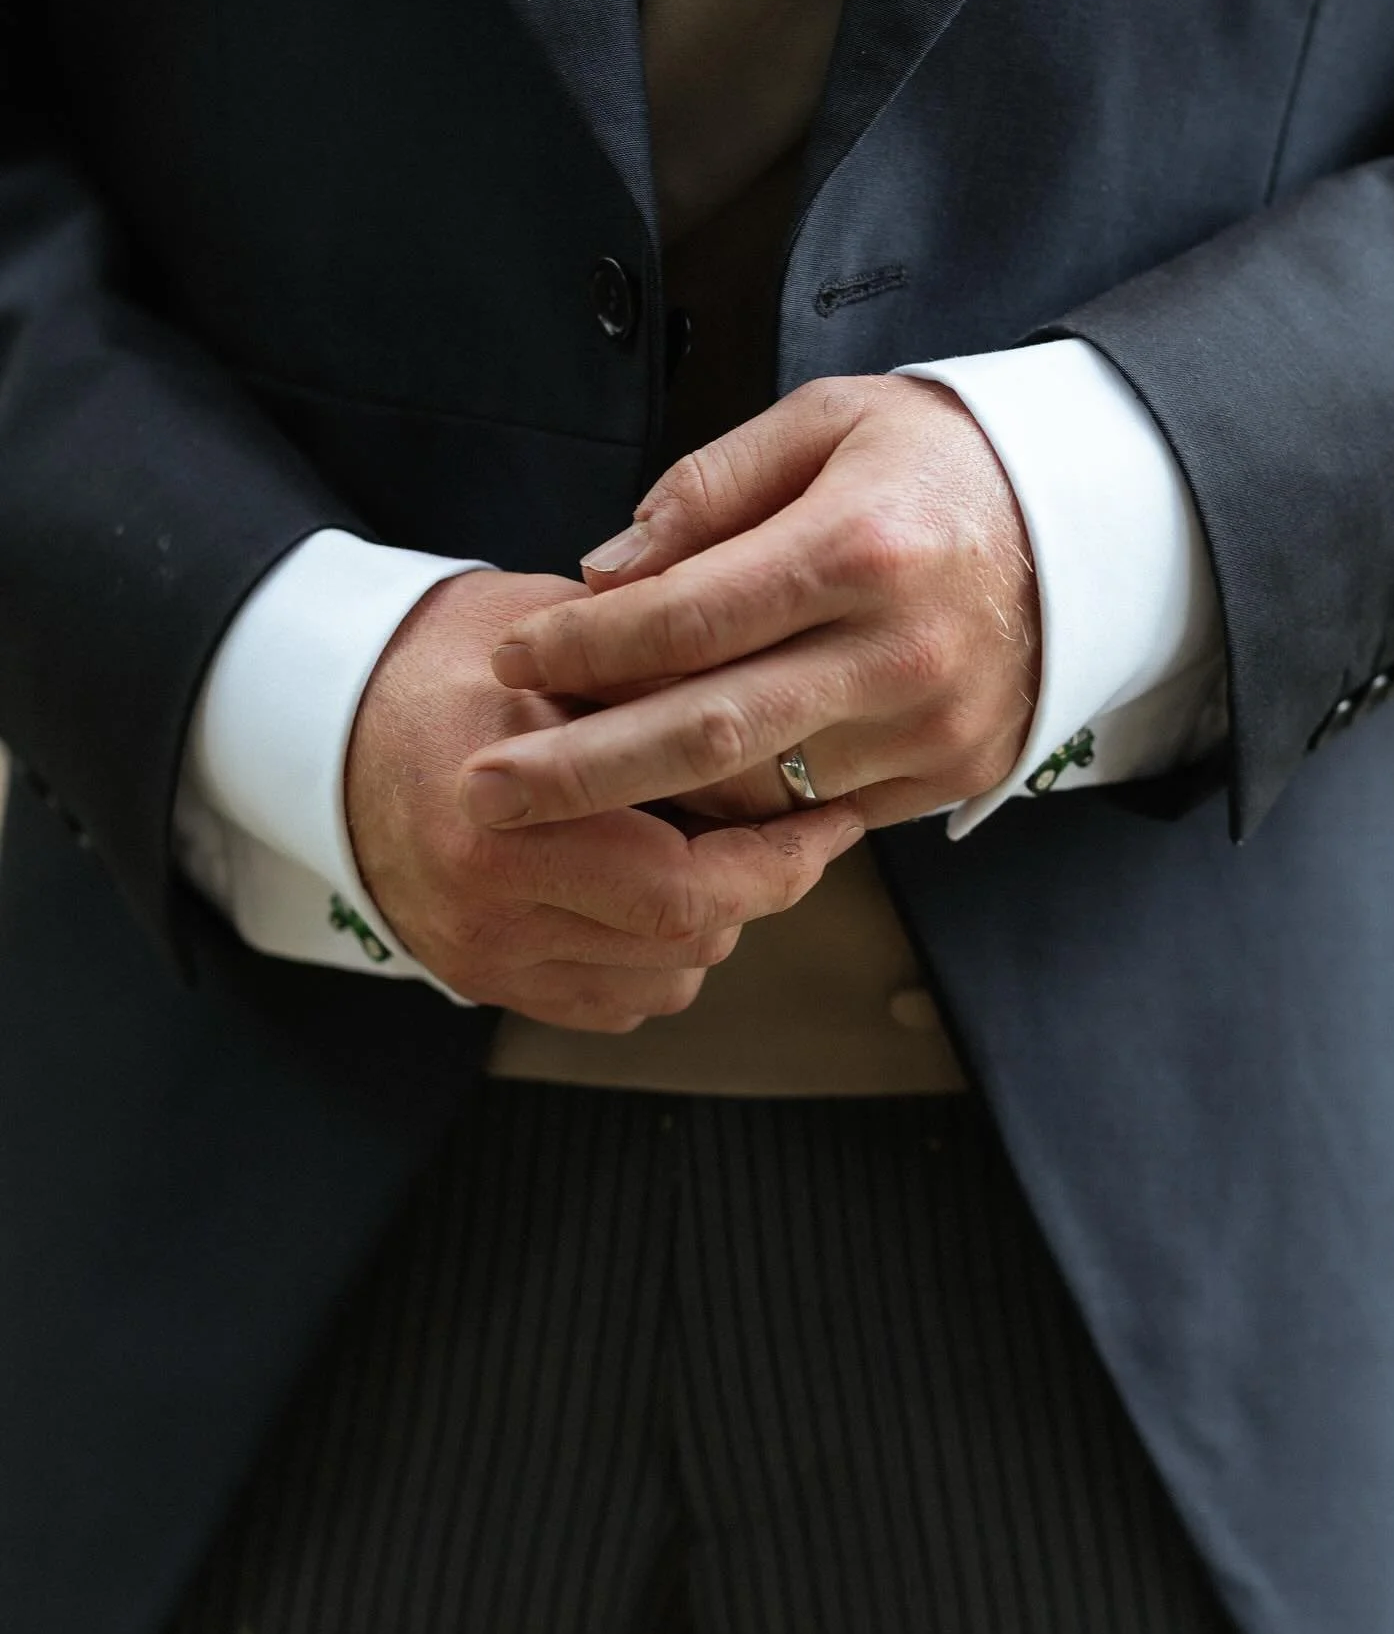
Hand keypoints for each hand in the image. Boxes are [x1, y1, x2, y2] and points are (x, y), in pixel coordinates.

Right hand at [346, 569, 862, 1028]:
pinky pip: (609, 1001)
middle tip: (801, 830)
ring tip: (720, 847)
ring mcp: (481, 953)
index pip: (687, 885)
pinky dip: (656, 958)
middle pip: (684, 942)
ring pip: (660, 980)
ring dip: (713, 924)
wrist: (322, 721)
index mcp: (503, 815)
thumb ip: (651, 671)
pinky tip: (655, 889)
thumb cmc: (442, 662)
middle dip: (761, 887)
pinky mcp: (477, 977)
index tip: (832, 815)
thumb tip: (774, 700)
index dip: (781, 859)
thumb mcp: (547, 632)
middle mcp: (488, 905)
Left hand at [461, 373, 1040, 830]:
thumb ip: (708, 491)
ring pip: (754, 789)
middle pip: (706, 732)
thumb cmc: (933, 462)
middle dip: (579, 772)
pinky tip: (668, 798)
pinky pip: (815, 814)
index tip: (514, 656)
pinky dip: (733, 811)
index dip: (587, 645)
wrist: (1087, 525)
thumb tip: (605, 573)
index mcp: (860, 547)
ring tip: (556, 793)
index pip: (687, 614)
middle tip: (483, 793)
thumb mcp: (825, 424)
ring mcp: (928, 726)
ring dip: (647, 798)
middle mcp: (897, 651)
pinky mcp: (946, 774)